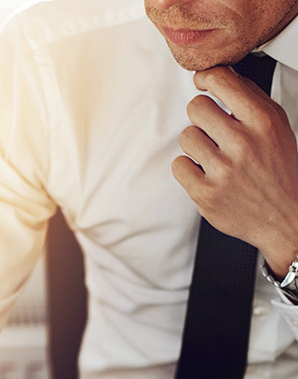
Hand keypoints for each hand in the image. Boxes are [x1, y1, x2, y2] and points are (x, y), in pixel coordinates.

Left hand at [172, 64, 297, 278]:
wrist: (283, 218)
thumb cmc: (278, 171)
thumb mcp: (277, 126)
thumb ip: (250, 99)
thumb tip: (221, 76)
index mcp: (262, 121)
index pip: (220, 80)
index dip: (206, 78)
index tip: (203, 83)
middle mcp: (242, 143)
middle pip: (196, 107)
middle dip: (202, 116)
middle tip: (212, 129)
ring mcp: (222, 171)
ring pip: (186, 136)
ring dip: (196, 144)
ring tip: (213, 155)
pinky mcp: (206, 194)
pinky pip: (179, 165)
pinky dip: (188, 168)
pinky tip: (204, 173)